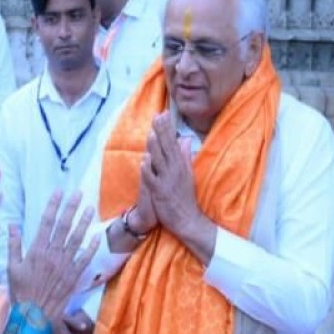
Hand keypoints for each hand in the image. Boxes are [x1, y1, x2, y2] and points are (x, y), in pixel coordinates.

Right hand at [8, 191, 98, 324]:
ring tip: (90, 208)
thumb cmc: (21, 292)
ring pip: (76, 239)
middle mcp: (53, 254)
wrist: (34, 315)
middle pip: (64, 226)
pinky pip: (85, 259)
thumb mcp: (12, 268)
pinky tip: (97, 236)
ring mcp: (65, 264)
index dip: (53, 206)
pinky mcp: (74, 275)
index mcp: (37, 250)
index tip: (59, 192)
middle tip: (79, 194)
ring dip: (84, 223)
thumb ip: (14, 245)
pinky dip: (92, 247)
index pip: (46, 222)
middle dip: (71, 208)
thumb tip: (12, 225)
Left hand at [144, 114, 215, 258]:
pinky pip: (152, 179)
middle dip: (162, 131)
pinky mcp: (160, 192)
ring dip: (155, 147)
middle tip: (157, 116)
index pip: (173, 142)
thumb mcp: (188, 174)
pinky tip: (144, 160)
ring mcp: (167, 181)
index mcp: (181, 165)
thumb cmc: (186, 197)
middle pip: (167, 148)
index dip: (168, 128)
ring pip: (160, 161)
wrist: (188, 219)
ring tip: (151, 133)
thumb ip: (185, 156)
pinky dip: (148, 170)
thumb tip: (185, 139)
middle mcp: (175, 170)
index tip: (164, 114)